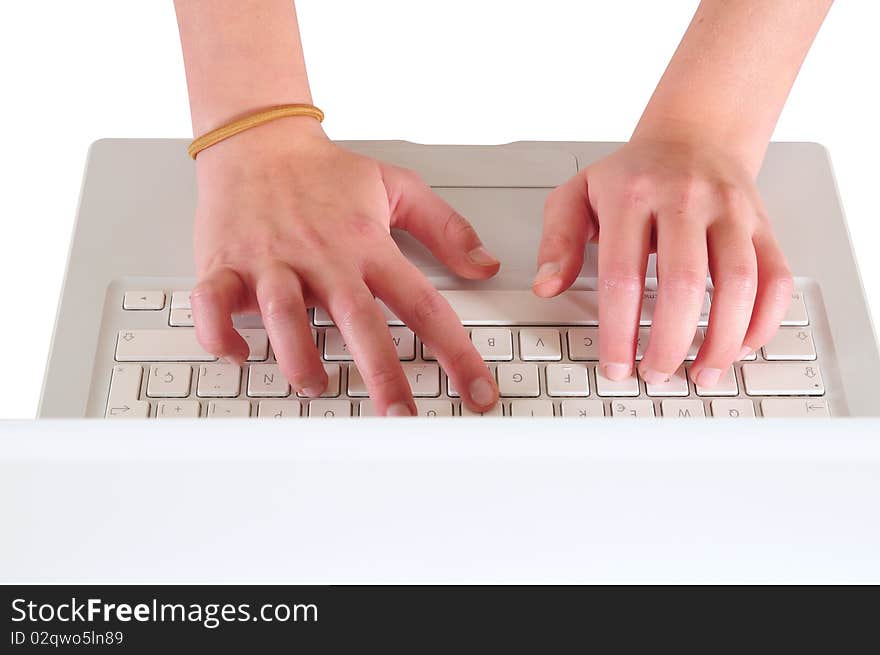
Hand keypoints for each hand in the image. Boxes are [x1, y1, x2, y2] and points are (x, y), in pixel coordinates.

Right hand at [191, 119, 500, 414]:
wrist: (259, 140)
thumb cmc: (325, 171)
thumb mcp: (397, 186)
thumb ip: (447, 228)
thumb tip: (486, 265)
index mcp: (367, 245)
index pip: (424, 305)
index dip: (456, 353)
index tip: (477, 392)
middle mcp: (324, 257)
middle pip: (360, 323)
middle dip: (383, 377)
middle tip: (402, 419)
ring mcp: (272, 260)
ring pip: (284, 318)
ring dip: (299, 360)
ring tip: (316, 388)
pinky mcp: (225, 262)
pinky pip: (213, 303)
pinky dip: (219, 333)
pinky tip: (237, 354)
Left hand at [533, 137, 793, 386]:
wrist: (694, 136)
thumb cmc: (632, 175)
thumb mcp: (577, 195)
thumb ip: (557, 241)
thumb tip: (546, 287)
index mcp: (632, 195)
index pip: (622, 277)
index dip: (619, 332)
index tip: (616, 367)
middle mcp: (685, 199)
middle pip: (682, 285)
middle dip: (669, 343)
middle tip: (656, 375)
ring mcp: (730, 211)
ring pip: (737, 283)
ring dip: (721, 340)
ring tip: (701, 373)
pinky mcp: (763, 225)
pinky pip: (775, 277)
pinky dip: (764, 319)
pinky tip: (740, 345)